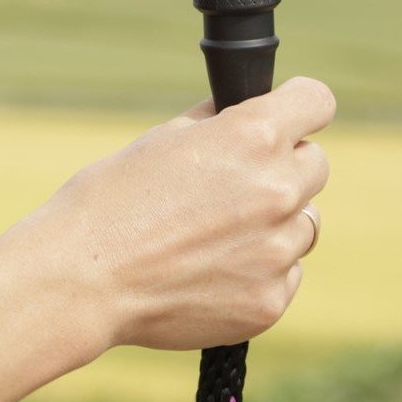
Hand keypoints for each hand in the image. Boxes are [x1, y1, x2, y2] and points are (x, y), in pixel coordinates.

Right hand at [25, 76, 334, 351]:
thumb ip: (222, 123)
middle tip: (238, 182)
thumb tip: (248, 111)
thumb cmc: (116, 197)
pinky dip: (262, 268)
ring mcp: (277, 249)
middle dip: (284, 166)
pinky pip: (287, 272)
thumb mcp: (169, 135)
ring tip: (218, 232)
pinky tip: (214, 269)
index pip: (317, 101)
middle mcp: (277, 187)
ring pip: (304, 222)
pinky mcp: (270, 300)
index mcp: (254, 135)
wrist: (84, 276)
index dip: (301, 105)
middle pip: (315, 163)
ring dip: (276, 221)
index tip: (290, 115)